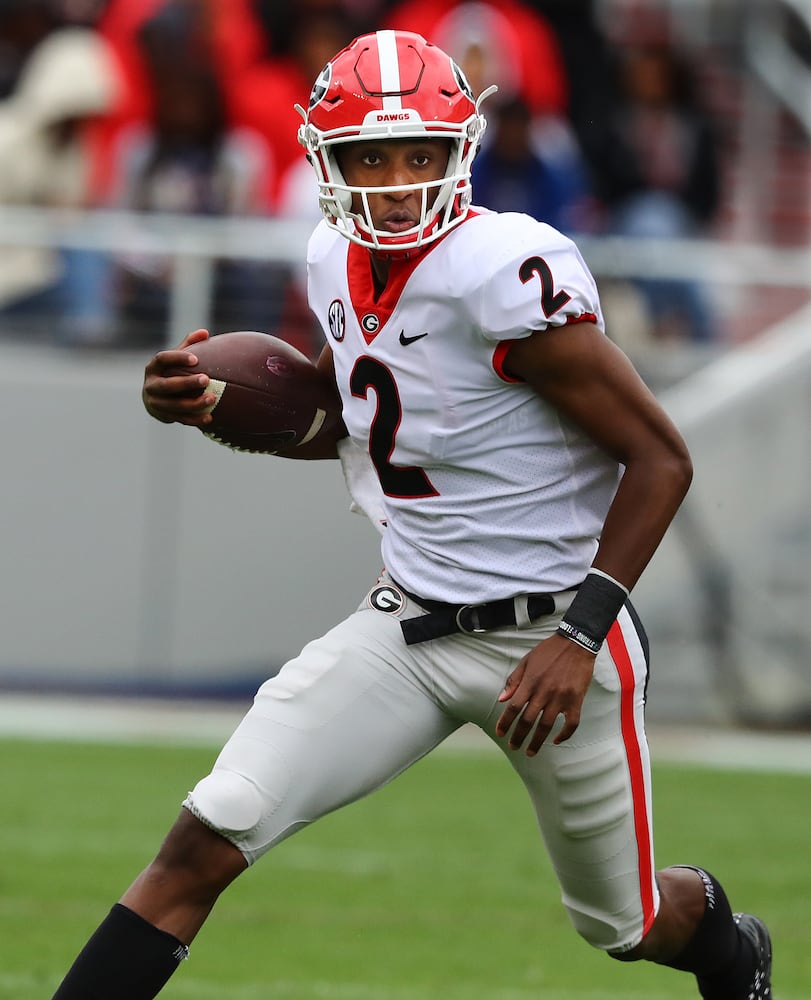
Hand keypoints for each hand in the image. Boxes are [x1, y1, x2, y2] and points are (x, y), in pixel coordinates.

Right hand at [142, 328, 215, 425]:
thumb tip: (205, 332)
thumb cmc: (170, 373)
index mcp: (153, 368)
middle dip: (187, 383)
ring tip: (212, 399)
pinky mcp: (162, 416)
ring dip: (194, 403)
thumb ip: (188, 345)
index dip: (178, 358)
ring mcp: (155, 402)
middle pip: (167, 385)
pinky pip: (180, 418)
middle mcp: (150, 385)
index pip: (162, 359)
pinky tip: (209, 417)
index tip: (196, 359)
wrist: (154, 399)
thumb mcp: (175, 359)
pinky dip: (194, 419)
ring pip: (174, 405)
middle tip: (206, 379)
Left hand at [495, 634, 595, 754]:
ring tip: (530, 751)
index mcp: (530, 682)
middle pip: (528, 720)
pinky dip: (564, 735)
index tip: (500, 733)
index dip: (505, 722)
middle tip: (514, 747)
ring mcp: (561, 697)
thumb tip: (501, 699)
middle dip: (518, 736)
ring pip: (547, 725)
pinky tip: (556, 740)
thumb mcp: (526, 661)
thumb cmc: (549, 651)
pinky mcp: (576, 700)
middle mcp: (544, 691)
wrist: (576, 643)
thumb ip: (513, 680)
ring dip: (537, 741)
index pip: (514, 707)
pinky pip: (571, 723)